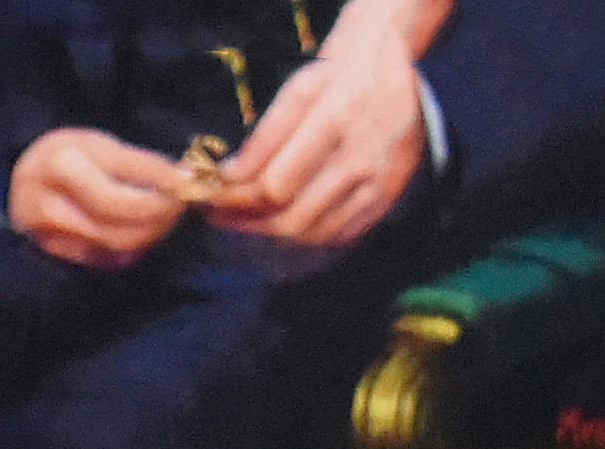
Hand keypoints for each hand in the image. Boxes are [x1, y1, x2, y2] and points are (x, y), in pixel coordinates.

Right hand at [7, 128, 193, 268]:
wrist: (19, 181)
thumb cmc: (68, 157)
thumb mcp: (99, 146)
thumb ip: (139, 164)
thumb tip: (184, 180)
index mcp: (63, 163)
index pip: (126, 178)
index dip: (164, 183)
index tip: (191, 183)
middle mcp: (49, 200)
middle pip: (121, 215)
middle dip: (160, 213)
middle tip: (181, 205)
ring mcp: (47, 233)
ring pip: (115, 242)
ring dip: (150, 234)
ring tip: (165, 219)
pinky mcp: (52, 254)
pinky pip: (103, 259)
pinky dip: (130, 251)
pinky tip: (140, 236)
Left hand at [205, 33, 429, 246]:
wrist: (396, 59)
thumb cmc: (339, 69)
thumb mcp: (299, 88)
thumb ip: (266, 136)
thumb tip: (229, 177)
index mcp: (337, 118)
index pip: (275, 182)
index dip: (235, 195)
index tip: (208, 192)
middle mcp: (362, 154)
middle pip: (291, 215)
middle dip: (245, 219)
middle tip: (217, 212)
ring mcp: (380, 178)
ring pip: (313, 230)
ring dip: (269, 230)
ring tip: (243, 218)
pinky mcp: (389, 192)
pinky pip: (340, 233)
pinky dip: (306, 233)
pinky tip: (283, 219)